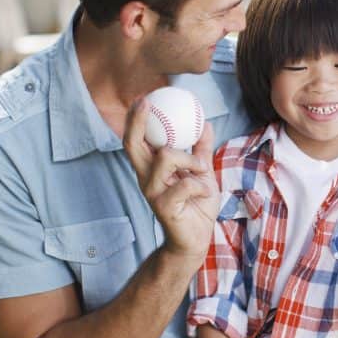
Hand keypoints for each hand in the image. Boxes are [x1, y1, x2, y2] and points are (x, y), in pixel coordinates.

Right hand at [123, 99, 218, 261]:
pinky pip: (186, 183)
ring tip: (202, 169)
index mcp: (152, 169)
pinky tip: (205, 191)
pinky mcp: (164, 207)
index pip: (136, 140)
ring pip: (165, 158)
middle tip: (149, 104)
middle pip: (133, 145)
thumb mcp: (201, 172)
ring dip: (191, 158)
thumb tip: (205, 122)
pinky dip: (201, 183)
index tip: (144, 98)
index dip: (135, 119)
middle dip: (137, 121)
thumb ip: (201, 149)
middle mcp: (146, 178)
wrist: (197, 239)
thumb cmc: (196, 205)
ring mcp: (152, 193)